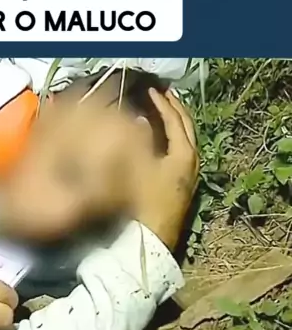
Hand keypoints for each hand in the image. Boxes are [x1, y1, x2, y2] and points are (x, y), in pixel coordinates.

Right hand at [127, 90, 198, 249]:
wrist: (150, 239)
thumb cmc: (143, 202)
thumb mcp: (137, 168)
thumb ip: (139, 140)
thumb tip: (142, 121)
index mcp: (184, 154)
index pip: (175, 120)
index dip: (161, 103)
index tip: (150, 89)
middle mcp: (192, 162)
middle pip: (186, 127)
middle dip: (175, 108)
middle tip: (164, 93)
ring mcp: (189, 175)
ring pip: (185, 139)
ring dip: (174, 122)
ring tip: (163, 111)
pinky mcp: (181, 185)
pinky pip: (180, 150)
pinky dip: (171, 137)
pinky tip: (159, 139)